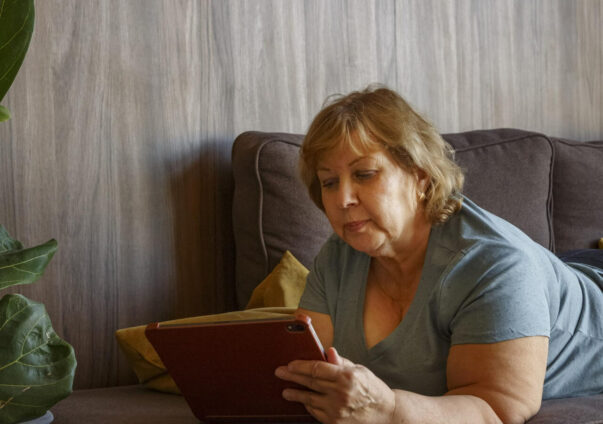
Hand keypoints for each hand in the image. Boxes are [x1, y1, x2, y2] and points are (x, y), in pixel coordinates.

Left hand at [275, 347, 395, 423]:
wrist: (386, 415)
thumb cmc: (372, 389)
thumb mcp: (359, 371)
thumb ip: (341, 363)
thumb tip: (327, 351)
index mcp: (347, 377)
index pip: (317, 368)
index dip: (300, 366)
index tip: (290, 364)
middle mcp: (340, 394)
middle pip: (309, 382)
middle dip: (292, 377)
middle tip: (280, 372)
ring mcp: (337, 410)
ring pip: (309, 400)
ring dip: (295, 394)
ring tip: (285, 391)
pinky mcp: (335, 423)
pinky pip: (316, 412)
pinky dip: (308, 406)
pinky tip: (303, 402)